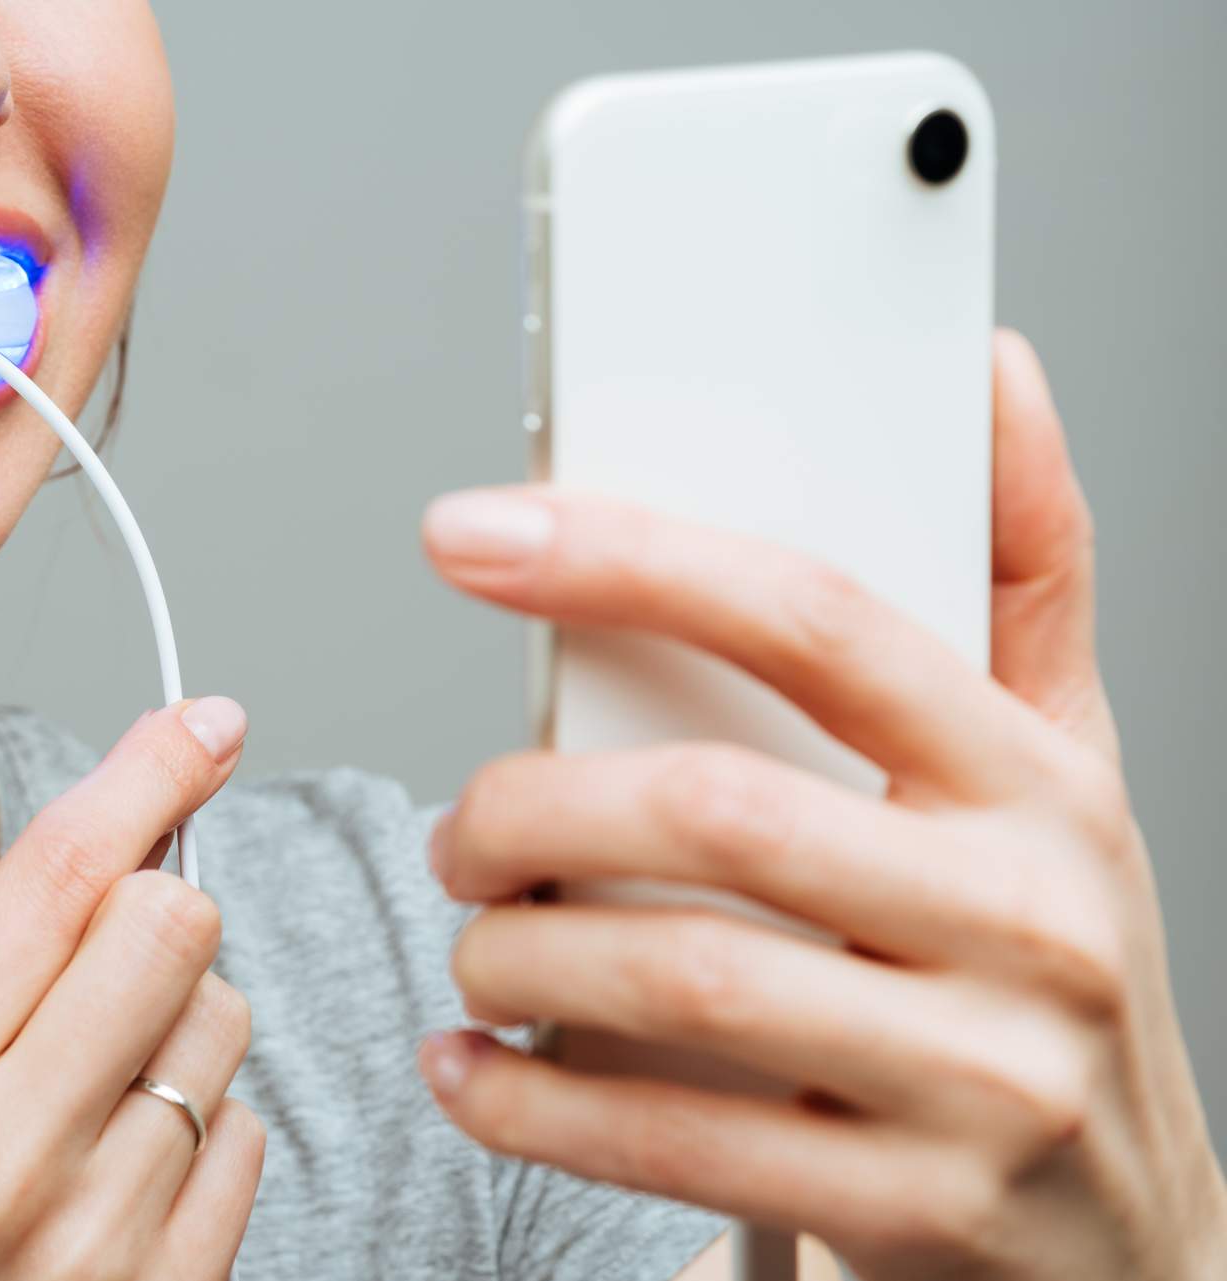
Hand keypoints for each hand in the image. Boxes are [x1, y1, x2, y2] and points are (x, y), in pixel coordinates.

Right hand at [0, 698, 261, 1280]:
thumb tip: (139, 836)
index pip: (60, 874)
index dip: (146, 771)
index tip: (206, 720)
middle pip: (173, 926)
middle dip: (159, 917)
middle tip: (115, 961)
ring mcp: (95, 1234)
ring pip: (223, 1027)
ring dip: (180, 1034)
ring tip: (96, 1099)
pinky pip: (248, 1138)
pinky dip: (204, 1132)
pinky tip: (127, 1176)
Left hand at [414, 331, 1226, 1279]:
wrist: (1129, 1242)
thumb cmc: (1046, 968)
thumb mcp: (1064, 763)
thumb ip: (1022, 570)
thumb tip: (991, 373)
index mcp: (1039, 779)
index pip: (812, 623)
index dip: (626, 559)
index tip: (476, 536)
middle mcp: (1027, 917)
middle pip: (709, 809)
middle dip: (528, 810)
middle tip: (463, 830)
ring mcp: (984, 1075)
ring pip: (677, 976)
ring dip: (516, 955)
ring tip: (474, 943)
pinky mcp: (918, 1210)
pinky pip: (671, 1141)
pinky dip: (531, 1103)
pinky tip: (476, 1071)